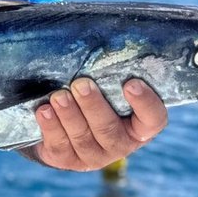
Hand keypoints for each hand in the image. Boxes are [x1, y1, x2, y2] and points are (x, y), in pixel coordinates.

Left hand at [32, 77, 167, 170]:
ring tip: (59, 96)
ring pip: (82, 137)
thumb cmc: (92, 98)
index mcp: (139, 127)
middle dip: (93, 105)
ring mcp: (93, 156)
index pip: (154, 119)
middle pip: (110, 129)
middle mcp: (120, 144)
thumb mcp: (107, 88)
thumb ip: (111, 73)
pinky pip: (59, 144)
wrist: (61, 127)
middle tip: (81, 83)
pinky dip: (51, 126)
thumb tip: (105, 36)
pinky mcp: (67, 160)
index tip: (131, 83)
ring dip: (69, 115)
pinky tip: (44, 110)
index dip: (145, 104)